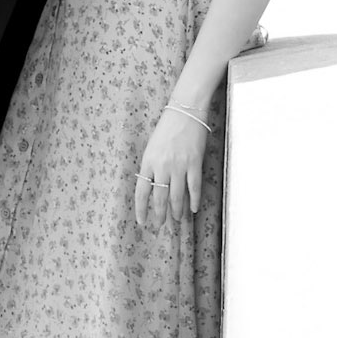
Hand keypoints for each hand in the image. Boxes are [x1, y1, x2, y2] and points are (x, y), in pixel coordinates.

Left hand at [134, 105, 208, 231]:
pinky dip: (193, 201)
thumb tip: (154, 190)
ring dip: (176, 212)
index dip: (141, 210)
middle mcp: (162, 166)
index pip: (142, 192)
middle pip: (160, 198)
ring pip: (177, 197)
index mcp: (148, 161)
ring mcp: (179, 165)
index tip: (142, 223)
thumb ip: (152, 167)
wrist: (186, 110)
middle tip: (162, 227)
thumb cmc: (167, 127)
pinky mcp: (194, 163)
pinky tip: (193, 210)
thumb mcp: (153, 147)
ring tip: (177, 222)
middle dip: (160, 215)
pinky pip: (194, 188)